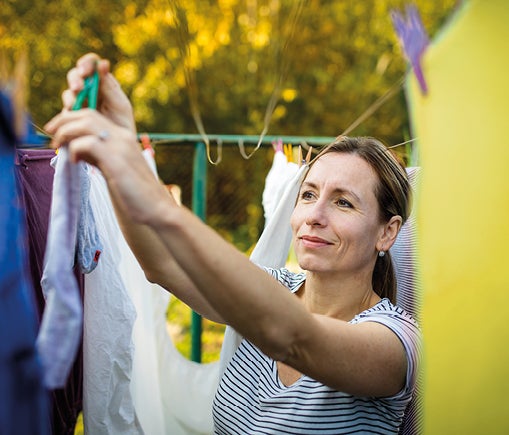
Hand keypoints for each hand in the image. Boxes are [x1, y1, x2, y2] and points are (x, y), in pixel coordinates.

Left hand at [44, 109, 169, 224]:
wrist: (158, 209)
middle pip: (87, 114)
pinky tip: (74, 162)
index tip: (58, 133)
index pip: (93, 115)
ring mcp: (120, 146)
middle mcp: (122, 137)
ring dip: (65, 131)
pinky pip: (87, 143)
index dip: (71, 120)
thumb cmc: (136, 194)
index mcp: (123, 137)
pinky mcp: (116, 160)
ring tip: (57, 145)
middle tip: (50, 134)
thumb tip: (76, 149)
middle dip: (63, 121)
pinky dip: (75, 149)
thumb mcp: (114, 169)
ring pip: (86, 123)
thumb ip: (98, 156)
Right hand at [63, 53, 135, 132]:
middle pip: (76, 76)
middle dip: (75, 79)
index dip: (87, 63)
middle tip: (79, 88)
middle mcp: (89, 91)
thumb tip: (103, 63)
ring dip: (71, 96)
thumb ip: (109, 86)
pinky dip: (68, 111)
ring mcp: (79, 103)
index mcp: (104, 84)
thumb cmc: (123, 125)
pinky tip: (72, 115)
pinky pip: (66, 111)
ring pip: (69, 92)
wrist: (117, 149)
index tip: (86, 70)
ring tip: (75, 105)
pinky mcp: (72, 117)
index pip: (92, 65)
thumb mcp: (120, 105)